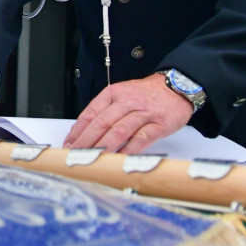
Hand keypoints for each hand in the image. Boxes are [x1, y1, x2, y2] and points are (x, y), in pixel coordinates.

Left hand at [63, 73, 192, 153]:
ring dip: (103, 147)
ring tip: (92, 159)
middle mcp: (126, 102)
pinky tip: (119, 159)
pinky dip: (129, 150)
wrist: (177, 86)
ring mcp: (143, 113)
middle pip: (101, 123)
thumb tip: (84, 131)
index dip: (78, 130)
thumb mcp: (122, 95)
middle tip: (75, 155)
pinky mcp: (159, 124)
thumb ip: (105, 110)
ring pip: (119, 131)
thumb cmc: (147, 94)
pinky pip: (141, 139)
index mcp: (113, 93)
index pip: (90, 113)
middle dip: (86, 141)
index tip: (69, 144)